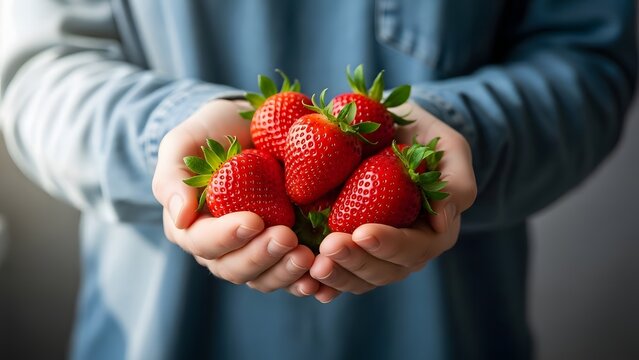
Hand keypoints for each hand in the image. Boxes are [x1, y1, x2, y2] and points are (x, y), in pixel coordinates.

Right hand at [152, 99, 318, 295]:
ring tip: (308, 257)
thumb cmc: (212, 133)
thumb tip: (180, 218)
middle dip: (262, 256)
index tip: (253, 220)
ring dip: (286, 272)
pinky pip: (292, 275)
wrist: (249, 126)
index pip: (204, 242)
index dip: (227, 237)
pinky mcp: (283, 250)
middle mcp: (222, 248)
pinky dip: (307, 280)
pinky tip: (322, 279)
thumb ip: (173, 178)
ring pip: (265, 278)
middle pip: (236, 268)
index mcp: (192, 227)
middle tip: (287, 237)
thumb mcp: (184, 142)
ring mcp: (254, 251)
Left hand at [309, 102, 476, 301]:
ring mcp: (377, 255)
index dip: (388, 244)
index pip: (413, 248)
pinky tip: (304, 283)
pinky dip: (322, 282)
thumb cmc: (427, 142)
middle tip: (328, 248)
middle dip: (356, 262)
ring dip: (336, 275)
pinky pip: (339, 274)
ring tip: (313, 265)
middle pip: (383, 270)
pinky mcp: (352, 252)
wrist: (395, 136)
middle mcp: (406, 252)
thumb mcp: (451, 151)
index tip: (362, 232)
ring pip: (359, 279)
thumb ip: (456, 183)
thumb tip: (442, 222)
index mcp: (433, 233)